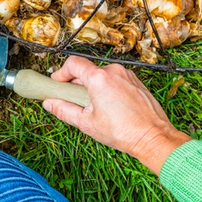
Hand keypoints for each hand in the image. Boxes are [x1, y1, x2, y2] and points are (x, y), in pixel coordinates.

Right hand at [42, 56, 189, 174]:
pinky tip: (109, 105)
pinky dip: (108, 87)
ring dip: (93, 85)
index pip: (73, 63)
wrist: (153, 137)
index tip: (58, 83)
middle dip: (77, 82)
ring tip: (93, 105)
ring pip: (102, 75)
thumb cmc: (122, 131)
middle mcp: (114, 72)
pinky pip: (116, 79)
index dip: (62, 72)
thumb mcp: (86, 123)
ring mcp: (128, 75)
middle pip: (88, 70)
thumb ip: (63, 110)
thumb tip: (49, 103)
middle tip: (73, 99)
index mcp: (99, 78)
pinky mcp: (136, 82)